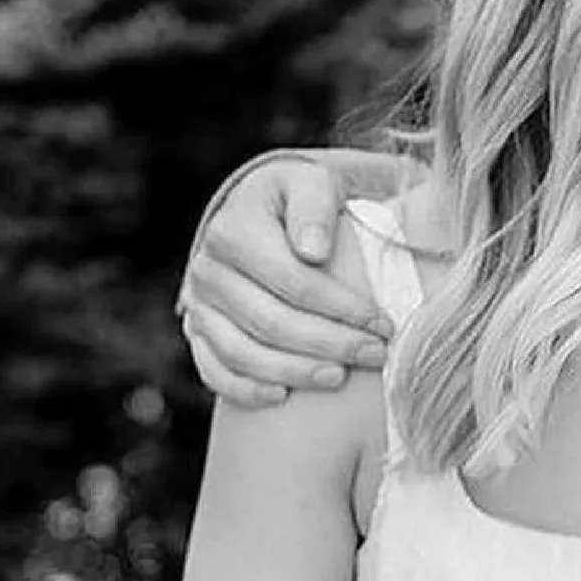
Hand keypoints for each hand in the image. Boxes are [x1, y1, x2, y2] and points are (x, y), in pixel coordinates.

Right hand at [179, 150, 399, 405]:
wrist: (260, 212)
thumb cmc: (297, 199)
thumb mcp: (311, 183)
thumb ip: (314, 208)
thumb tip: (313, 251)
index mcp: (233, 231)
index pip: (293, 282)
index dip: (342, 308)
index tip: (383, 324)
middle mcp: (207, 270)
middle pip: (270, 321)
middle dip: (329, 343)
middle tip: (375, 355)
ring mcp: (198, 304)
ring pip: (242, 353)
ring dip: (295, 371)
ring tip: (339, 378)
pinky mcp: (197, 331)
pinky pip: (214, 371)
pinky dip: (245, 390)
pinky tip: (282, 396)